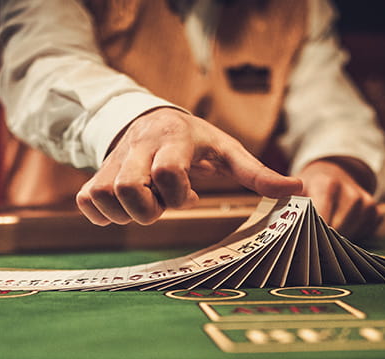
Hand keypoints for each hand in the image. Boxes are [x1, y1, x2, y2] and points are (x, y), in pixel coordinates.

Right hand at [76, 108, 301, 224]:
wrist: (149, 118)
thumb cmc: (195, 140)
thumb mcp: (227, 150)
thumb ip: (258, 172)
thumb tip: (297, 189)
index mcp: (173, 139)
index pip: (166, 172)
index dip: (178, 194)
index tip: (190, 194)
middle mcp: (138, 148)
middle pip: (128, 188)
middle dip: (149, 209)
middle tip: (164, 202)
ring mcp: (112, 162)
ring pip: (104, 197)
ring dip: (127, 213)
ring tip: (147, 202)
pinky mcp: (94, 175)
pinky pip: (86, 203)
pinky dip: (104, 214)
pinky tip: (126, 207)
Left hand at [296, 159, 380, 239]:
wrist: (335, 171)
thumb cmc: (311, 186)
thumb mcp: (295, 191)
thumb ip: (289, 206)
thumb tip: (281, 228)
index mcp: (328, 186)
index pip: (321, 221)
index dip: (310, 234)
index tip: (300, 242)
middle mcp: (351, 195)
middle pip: (335, 234)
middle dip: (321, 239)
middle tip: (309, 240)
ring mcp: (366, 203)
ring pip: (348, 238)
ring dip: (335, 240)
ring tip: (324, 229)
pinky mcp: (375, 212)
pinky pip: (361, 236)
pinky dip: (349, 235)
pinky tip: (340, 225)